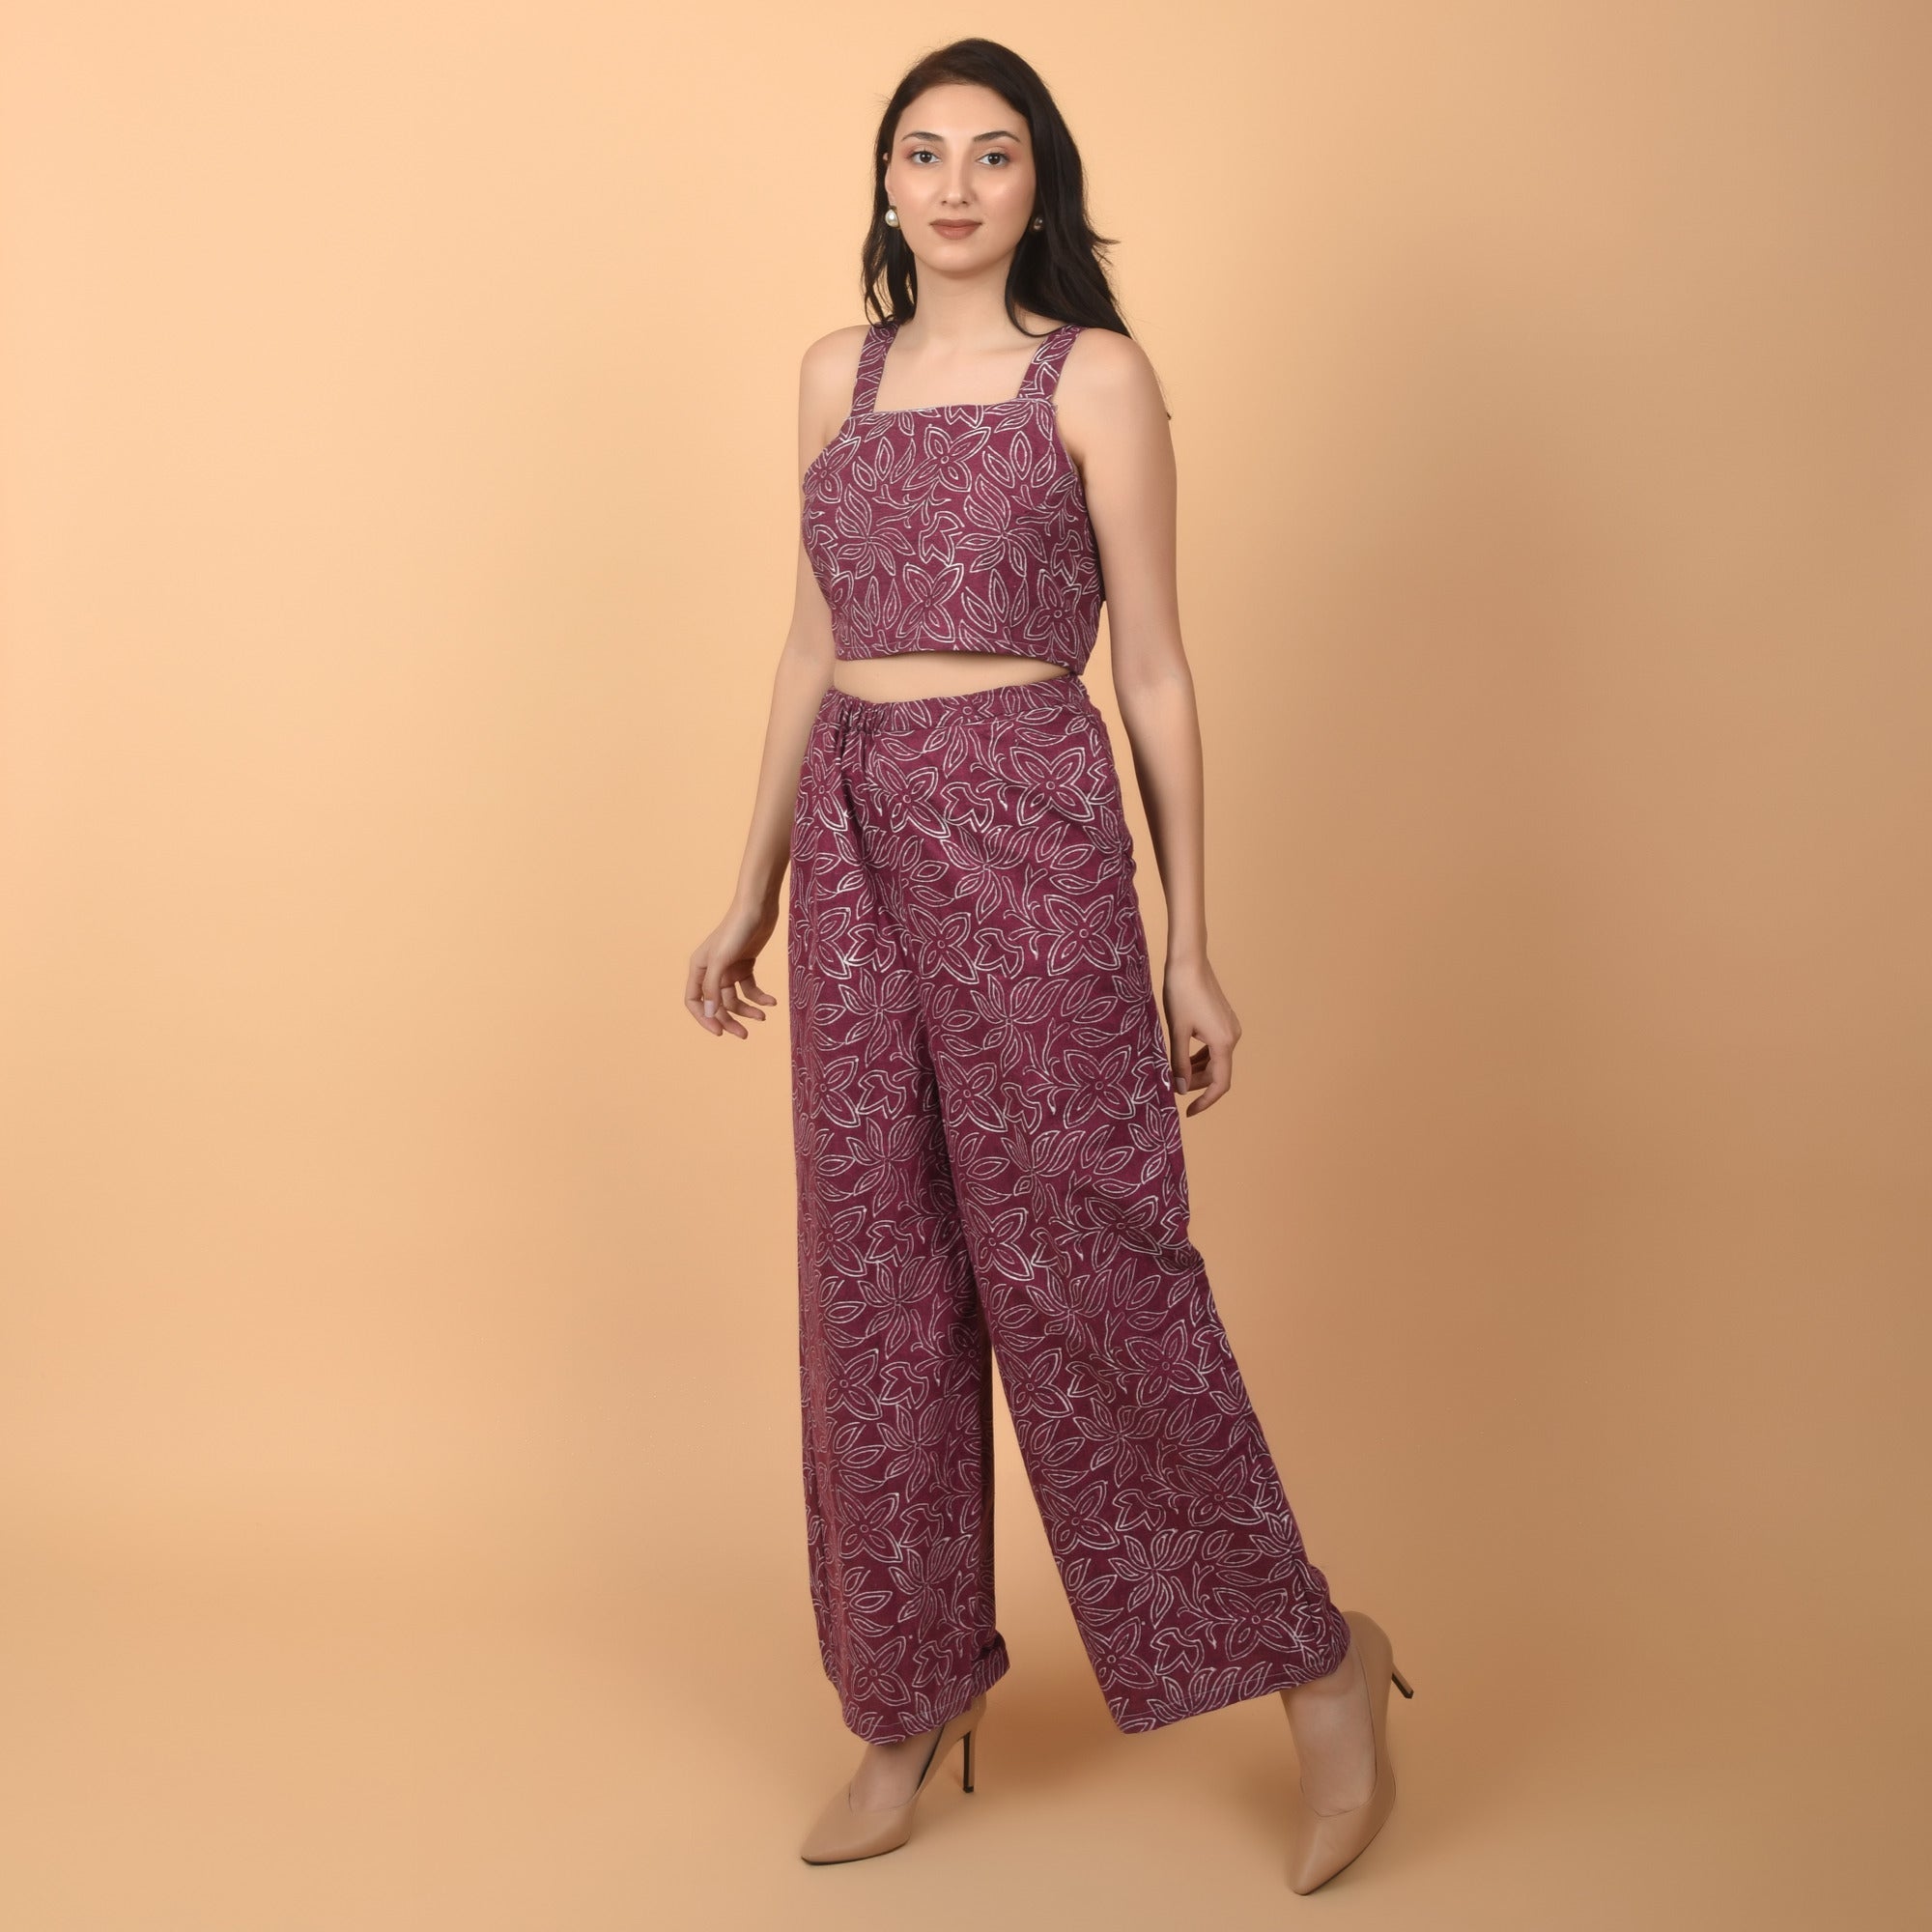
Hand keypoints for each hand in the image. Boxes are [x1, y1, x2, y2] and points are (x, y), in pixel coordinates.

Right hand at [686, 899, 779, 1038]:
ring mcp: (729, 968)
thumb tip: (711, 1015)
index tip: (720, 1032)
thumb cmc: (736, 929)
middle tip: (745, 1035)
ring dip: (747, 1010)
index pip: (694, 1001)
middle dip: (729, 1020)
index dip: (705, 1018)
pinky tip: (771, 1002)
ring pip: (734, 999)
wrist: (758, 907)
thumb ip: (714, 988)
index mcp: (698, 968)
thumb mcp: (723, 960)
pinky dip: (760, 997)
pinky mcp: (746, 965)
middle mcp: (711, 970)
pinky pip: (750, 988)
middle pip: (716, 1005)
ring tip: (763, 1017)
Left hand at [1163, 954, 1240, 1115]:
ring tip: (1175, 1073)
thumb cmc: (1181, 994)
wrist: (1188, 962)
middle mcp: (1233, 1037)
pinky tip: (1183, 1057)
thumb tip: (1180, 1090)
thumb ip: (1179, 1064)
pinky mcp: (1223, 1020)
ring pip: (1216, 1060)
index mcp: (1223, 1043)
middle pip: (1217, 1072)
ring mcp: (1230, 1028)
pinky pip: (1214, 1047)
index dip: (1205, 1101)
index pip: (1220, 1083)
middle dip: (1196, 1083)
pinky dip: (1201, 1056)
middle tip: (1173, 1087)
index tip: (1189, 1112)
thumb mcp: (1176, 1032)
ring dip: (1198, 1070)